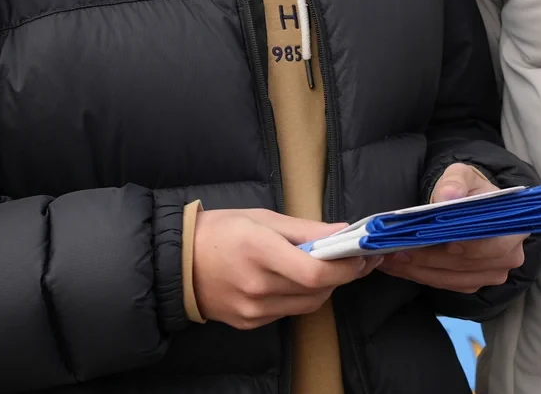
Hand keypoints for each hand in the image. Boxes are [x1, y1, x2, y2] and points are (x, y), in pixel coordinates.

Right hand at [192, 208, 381, 329]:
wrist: (177, 263)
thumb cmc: (221, 231)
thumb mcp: (263, 218)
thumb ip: (306, 228)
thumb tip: (343, 232)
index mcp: (261, 252)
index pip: (316, 273)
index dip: (346, 268)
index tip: (363, 255)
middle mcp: (258, 286)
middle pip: (318, 292)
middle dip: (341, 276)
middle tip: (352, 258)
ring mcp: (253, 310)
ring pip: (307, 305)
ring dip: (322, 287)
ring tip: (324, 266)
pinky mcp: (250, 323)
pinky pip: (288, 311)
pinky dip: (300, 296)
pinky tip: (295, 280)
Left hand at [380, 164, 526, 292]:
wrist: (469, 204)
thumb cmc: (468, 188)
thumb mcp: (463, 174)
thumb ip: (456, 181)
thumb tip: (449, 195)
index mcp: (512, 227)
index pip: (491, 244)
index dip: (465, 246)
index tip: (436, 243)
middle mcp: (508, 255)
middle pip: (466, 264)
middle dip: (429, 258)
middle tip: (396, 250)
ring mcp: (492, 273)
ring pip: (452, 278)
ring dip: (418, 270)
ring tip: (390, 258)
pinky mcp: (473, 282)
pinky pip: (446, 284)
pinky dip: (420, 275)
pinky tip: (399, 265)